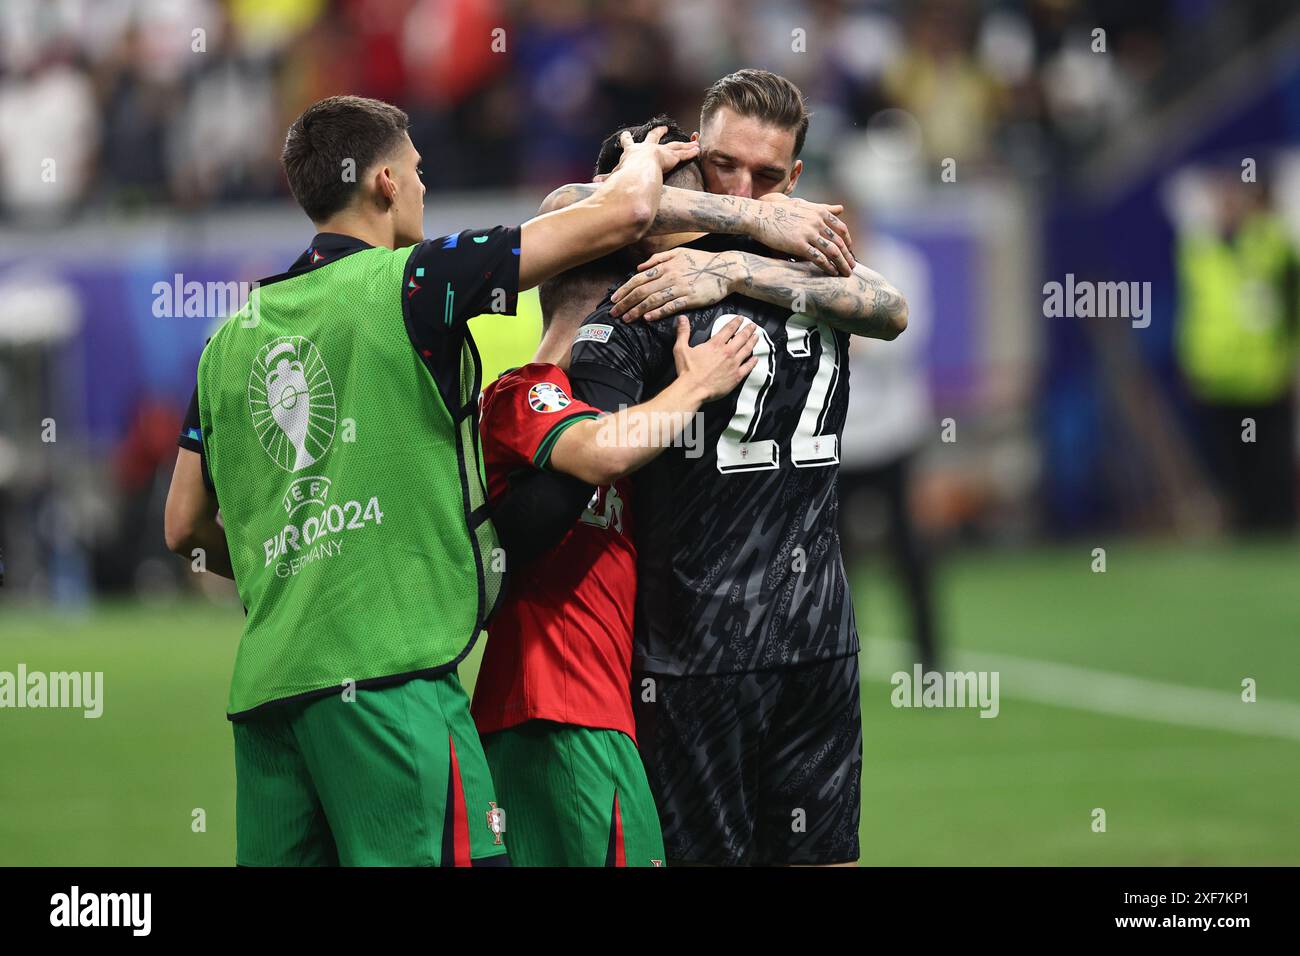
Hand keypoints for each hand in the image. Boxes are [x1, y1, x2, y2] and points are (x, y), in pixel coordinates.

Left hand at [611, 248, 739, 321]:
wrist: (726, 269)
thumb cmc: (702, 261)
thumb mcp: (679, 253)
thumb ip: (658, 259)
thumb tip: (639, 268)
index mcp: (665, 266)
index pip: (638, 279)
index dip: (624, 290)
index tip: (614, 300)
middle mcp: (670, 276)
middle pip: (642, 291)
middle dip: (625, 303)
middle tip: (614, 313)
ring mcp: (680, 288)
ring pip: (653, 300)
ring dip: (637, 310)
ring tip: (626, 319)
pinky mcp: (690, 299)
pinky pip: (670, 307)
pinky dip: (658, 312)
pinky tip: (647, 318)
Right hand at [613, 126, 698, 175]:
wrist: (639, 171)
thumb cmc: (626, 174)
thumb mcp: (615, 175)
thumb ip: (607, 178)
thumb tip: (594, 182)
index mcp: (632, 152)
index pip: (628, 144)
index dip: (626, 140)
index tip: (625, 135)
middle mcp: (647, 148)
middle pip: (653, 137)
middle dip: (658, 132)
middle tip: (663, 127)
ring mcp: (660, 151)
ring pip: (673, 146)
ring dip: (682, 144)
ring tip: (691, 141)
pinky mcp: (671, 157)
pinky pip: (683, 154)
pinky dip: (690, 152)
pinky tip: (697, 149)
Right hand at [672, 315, 758, 401]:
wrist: (693, 389)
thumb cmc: (687, 371)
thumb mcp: (681, 348)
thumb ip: (683, 332)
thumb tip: (682, 319)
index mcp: (715, 344)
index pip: (728, 329)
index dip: (736, 322)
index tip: (741, 319)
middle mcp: (727, 352)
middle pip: (741, 337)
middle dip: (748, 330)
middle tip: (752, 326)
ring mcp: (733, 364)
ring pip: (747, 350)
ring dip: (752, 342)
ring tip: (756, 336)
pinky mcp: (736, 376)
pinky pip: (748, 367)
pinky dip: (753, 362)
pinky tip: (756, 358)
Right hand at [750, 193, 854, 276]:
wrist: (760, 215)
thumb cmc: (780, 211)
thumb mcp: (804, 205)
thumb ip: (824, 208)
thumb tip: (841, 208)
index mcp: (820, 213)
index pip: (841, 229)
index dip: (847, 242)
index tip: (849, 251)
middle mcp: (817, 222)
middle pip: (839, 242)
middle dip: (848, 256)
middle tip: (852, 267)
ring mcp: (809, 233)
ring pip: (832, 251)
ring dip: (842, 264)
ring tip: (845, 273)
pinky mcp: (799, 245)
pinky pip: (819, 258)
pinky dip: (828, 267)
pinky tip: (832, 273)